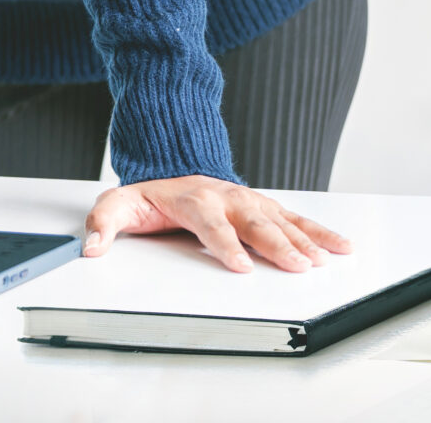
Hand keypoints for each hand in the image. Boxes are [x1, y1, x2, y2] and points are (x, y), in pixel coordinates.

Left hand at [81, 175, 351, 273]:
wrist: (173, 164)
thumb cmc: (149, 194)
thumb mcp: (117, 205)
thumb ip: (103, 224)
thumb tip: (91, 248)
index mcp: (193, 199)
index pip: (211, 224)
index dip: (225, 245)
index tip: (240, 266)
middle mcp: (226, 197)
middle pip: (254, 222)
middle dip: (276, 245)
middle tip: (295, 266)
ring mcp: (248, 200)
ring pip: (280, 220)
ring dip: (303, 240)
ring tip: (323, 260)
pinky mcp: (264, 206)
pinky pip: (296, 218)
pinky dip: (320, 231)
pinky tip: (340, 246)